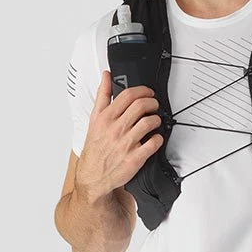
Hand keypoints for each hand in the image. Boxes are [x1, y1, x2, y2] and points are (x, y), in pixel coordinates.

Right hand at [75, 70, 163, 198]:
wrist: (93, 176)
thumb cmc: (95, 148)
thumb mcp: (94, 119)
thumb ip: (102, 95)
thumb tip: (106, 75)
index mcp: (105, 118)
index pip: (128, 95)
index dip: (143, 90)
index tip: (148, 93)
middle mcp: (115, 129)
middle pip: (141, 106)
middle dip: (152, 102)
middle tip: (154, 105)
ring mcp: (125, 144)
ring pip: (150, 122)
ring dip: (157, 119)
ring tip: (155, 121)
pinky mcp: (135, 158)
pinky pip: (154, 142)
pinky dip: (158, 138)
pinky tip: (155, 138)